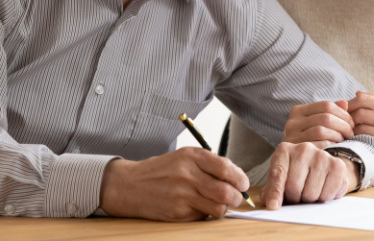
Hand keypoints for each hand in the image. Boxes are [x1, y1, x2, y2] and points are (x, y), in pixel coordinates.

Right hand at [99, 147, 247, 220]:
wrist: (131, 185)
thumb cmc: (162, 170)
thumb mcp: (185, 156)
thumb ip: (210, 163)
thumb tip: (236, 176)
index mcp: (192, 157)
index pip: (226, 169)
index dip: (240, 178)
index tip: (243, 183)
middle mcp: (187, 175)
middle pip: (225, 191)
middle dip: (237, 197)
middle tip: (237, 197)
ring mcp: (182, 195)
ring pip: (218, 208)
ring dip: (224, 208)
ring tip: (221, 203)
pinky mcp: (178, 213)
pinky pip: (203, 216)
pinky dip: (207, 213)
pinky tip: (201, 206)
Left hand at [261, 142, 356, 208]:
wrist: (322, 165)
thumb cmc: (297, 174)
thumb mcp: (280, 179)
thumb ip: (272, 190)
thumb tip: (271, 203)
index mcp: (284, 151)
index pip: (277, 175)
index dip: (275, 192)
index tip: (273, 206)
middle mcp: (303, 149)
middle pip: (294, 187)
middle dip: (294, 198)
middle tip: (297, 195)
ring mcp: (321, 155)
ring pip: (311, 194)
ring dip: (310, 200)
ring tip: (310, 190)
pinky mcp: (337, 165)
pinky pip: (327, 194)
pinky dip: (324, 198)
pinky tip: (323, 189)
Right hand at [284, 100, 354, 147]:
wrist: (296, 162)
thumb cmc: (310, 140)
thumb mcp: (317, 123)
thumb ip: (331, 112)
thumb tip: (344, 103)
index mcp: (298, 111)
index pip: (326, 105)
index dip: (343, 113)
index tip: (351, 123)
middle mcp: (292, 122)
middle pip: (325, 118)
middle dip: (343, 125)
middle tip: (350, 132)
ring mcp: (293, 137)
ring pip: (322, 130)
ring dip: (338, 135)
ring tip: (344, 140)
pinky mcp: (298, 151)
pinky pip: (319, 145)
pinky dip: (331, 145)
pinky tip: (336, 147)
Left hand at [348, 91, 373, 178]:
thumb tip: (357, 93)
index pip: (365, 96)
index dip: (350, 103)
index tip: (343, 112)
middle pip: (362, 102)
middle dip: (347, 110)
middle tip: (340, 120)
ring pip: (361, 115)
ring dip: (349, 123)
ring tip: (345, 129)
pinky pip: (365, 130)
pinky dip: (355, 133)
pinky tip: (352, 137)